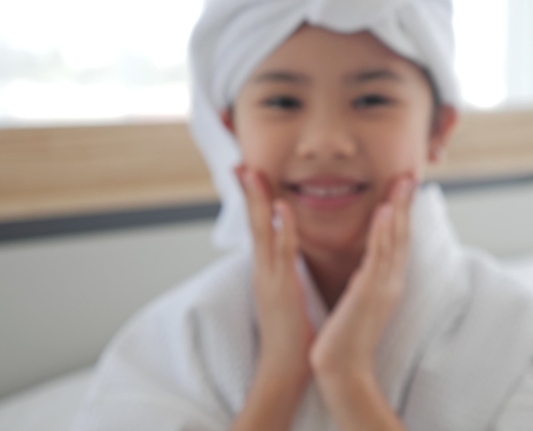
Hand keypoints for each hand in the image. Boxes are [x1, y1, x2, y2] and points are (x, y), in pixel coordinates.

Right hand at [236, 165, 313, 382]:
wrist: (285, 370)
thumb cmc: (291, 336)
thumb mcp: (286, 296)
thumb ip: (284, 274)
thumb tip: (288, 256)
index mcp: (266, 271)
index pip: (258, 227)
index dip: (254, 201)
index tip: (249, 174)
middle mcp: (263, 270)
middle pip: (253, 222)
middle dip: (247, 192)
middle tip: (240, 163)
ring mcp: (269, 278)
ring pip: (262, 231)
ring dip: (258, 200)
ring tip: (253, 172)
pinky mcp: (282, 288)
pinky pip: (283, 252)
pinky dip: (282, 227)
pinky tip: (283, 206)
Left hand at [309, 177, 415, 380]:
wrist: (342, 371)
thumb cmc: (346, 340)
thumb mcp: (358, 304)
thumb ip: (363, 284)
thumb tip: (362, 270)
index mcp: (386, 284)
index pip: (397, 242)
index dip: (402, 215)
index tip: (402, 190)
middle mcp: (391, 282)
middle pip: (402, 236)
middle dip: (406, 205)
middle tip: (410, 176)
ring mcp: (383, 287)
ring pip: (395, 241)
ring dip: (400, 210)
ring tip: (403, 183)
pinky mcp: (370, 293)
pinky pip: (379, 257)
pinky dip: (384, 233)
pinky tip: (386, 212)